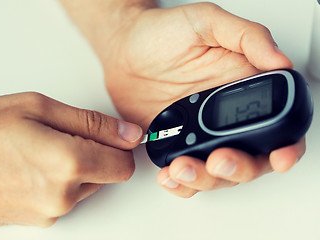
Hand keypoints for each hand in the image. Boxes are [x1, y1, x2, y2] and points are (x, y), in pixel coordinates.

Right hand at [0, 92, 141, 226]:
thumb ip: (92, 123)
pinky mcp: (39, 221)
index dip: (120, 146)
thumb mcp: (38, 108)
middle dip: (95, 154)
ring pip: (86, 187)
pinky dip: (59, 183)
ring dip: (76, 168)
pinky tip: (33, 168)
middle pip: (107, 175)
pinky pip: (66, 199)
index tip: (109, 135)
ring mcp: (50, 213)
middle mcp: (63, 196)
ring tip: (41, 151)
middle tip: (62, 136)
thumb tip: (129, 134)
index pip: (124, 164)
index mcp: (68, 163)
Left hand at [101, 3, 304, 196]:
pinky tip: (170, 174)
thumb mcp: (207, 22)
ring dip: (205, 179)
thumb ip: (247, 37)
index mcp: (241, 89)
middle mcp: (224, 117)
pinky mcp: (175, 144)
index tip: (279, 156)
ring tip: (183, 166)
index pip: (277, 125)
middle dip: (238, 168)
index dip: (286, 146)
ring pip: (217, 173)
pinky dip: (180, 183)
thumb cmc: (162, 34)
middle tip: (218, 160)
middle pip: (250, 159)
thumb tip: (281, 61)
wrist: (124, 52)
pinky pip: (185, 174)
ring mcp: (200, 134)